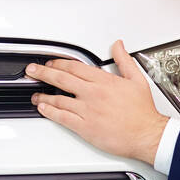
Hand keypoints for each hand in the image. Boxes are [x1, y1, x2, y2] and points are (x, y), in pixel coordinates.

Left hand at [27, 39, 168, 164]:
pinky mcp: (85, 126)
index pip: (75, 67)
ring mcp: (87, 110)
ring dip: (43, 94)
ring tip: (34, 93)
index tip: (51, 62)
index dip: (59, 63)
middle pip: (62, 78)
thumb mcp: (137, 79)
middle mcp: (93, 93)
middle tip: (32, 71)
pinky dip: (50, 111)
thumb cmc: (143, 112)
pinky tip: (43, 108)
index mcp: (104, 81)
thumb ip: (124, 60)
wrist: (147, 134)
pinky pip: (62, 117)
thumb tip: (118, 45)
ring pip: (59, 98)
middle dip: (43, 72)